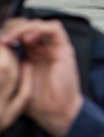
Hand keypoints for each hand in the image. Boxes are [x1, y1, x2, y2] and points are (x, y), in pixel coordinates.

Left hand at [0, 19, 82, 136]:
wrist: (55, 112)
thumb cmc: (38, 101)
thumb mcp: (15, 80)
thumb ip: (9, 65)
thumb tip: (0, 49)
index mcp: (30, 54)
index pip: (18, 33)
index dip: (6, 33)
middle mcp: (42, 49)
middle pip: (27, 25)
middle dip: (11, 28)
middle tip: (1, 39)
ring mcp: (53, 48)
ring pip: (38, 24)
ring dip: (22, 28)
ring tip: (10, 39)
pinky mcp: (64, 49)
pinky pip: (54, 29)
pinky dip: (39, 30)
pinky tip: (27, 39)